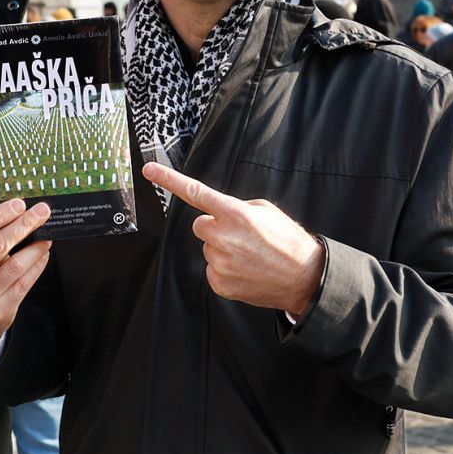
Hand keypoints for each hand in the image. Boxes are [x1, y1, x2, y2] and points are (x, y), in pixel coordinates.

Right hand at [0, 199, 52, 356]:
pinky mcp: (1, 310)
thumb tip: (17, 216)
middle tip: (41, 212)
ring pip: (15, 264)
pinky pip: (25, 282)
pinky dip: (37, 265)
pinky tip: (42, 254)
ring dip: (35, 246)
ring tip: (46, 235)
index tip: (19, 204)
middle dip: (23, 225)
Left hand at [143, 163, 325, 317]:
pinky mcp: (220, 283)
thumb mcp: (267, 211)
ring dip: (223, 250)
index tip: (148, 170)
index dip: (169, 180)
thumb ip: (238, 207)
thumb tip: (219, 214)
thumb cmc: (288, 241)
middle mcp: (224, 237)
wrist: (304, 277)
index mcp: (235, 213)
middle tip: (241, 236)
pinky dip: (225, 270)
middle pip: (201, 225)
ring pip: (208, 249)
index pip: (195, 192)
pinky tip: (245, 270)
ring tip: (250, 255)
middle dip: (215, 228)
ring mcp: (220, 262)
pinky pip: (212, 270)